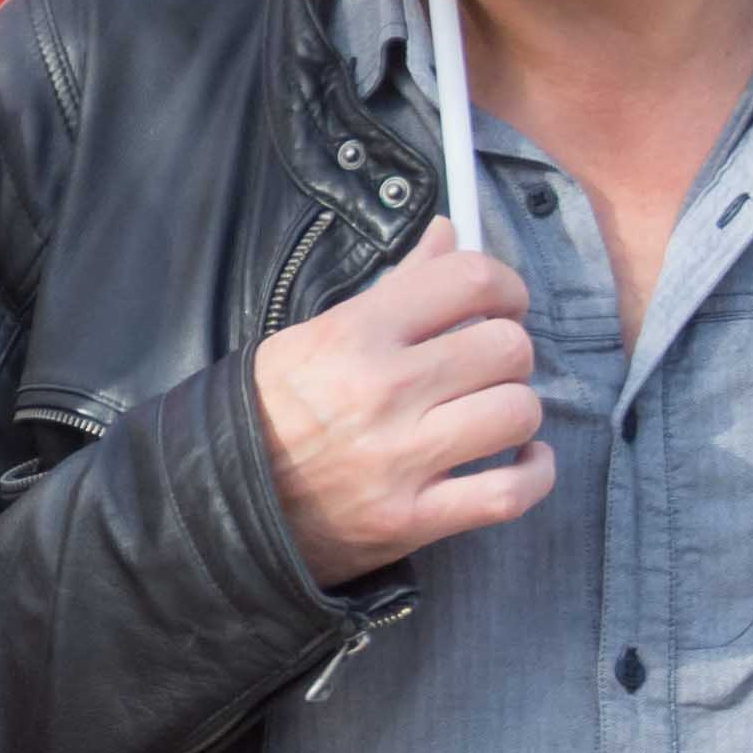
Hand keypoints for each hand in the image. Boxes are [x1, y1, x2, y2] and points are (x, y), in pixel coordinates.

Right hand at [247, 222, 549, 581]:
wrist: (219, 501)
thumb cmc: (271, 410)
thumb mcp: (317, 334)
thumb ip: (396, 286)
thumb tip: (452, 234)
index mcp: (357, 333)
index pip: (469, 281)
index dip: (505, 286)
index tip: (502, 302)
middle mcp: (384, 391)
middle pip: (507, 347)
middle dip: (510, 351)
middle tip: (489, 363)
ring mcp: (401, 459)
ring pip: (517, 412)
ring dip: (517, 409)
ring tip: (494, 411)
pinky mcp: (413, 519)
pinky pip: (510, 493)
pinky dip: (533, 474)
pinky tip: (523, 458)